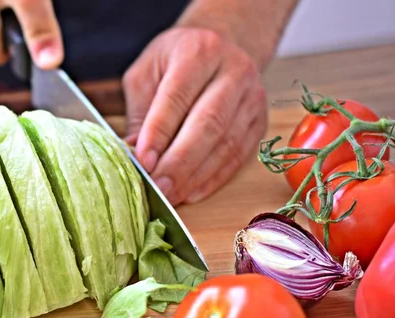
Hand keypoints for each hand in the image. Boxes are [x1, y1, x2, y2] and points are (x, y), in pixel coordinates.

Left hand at [123, 27, 267, 205]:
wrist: (221, 46)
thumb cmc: (175, 62)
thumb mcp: (146, 74)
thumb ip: (140, 112)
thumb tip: (134, 156)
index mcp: (199, 51)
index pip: (178, 96)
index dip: (160, 132)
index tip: (143, 161)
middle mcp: (233, 71)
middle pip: (209, 123)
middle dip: (180, 161)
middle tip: (158, 187)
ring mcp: (252, 97)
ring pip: (227, 144)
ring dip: (196, 176)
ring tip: (171, 195)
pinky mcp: (259, 121)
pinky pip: (238, 156)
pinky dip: (214, 179)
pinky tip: (192, 193)